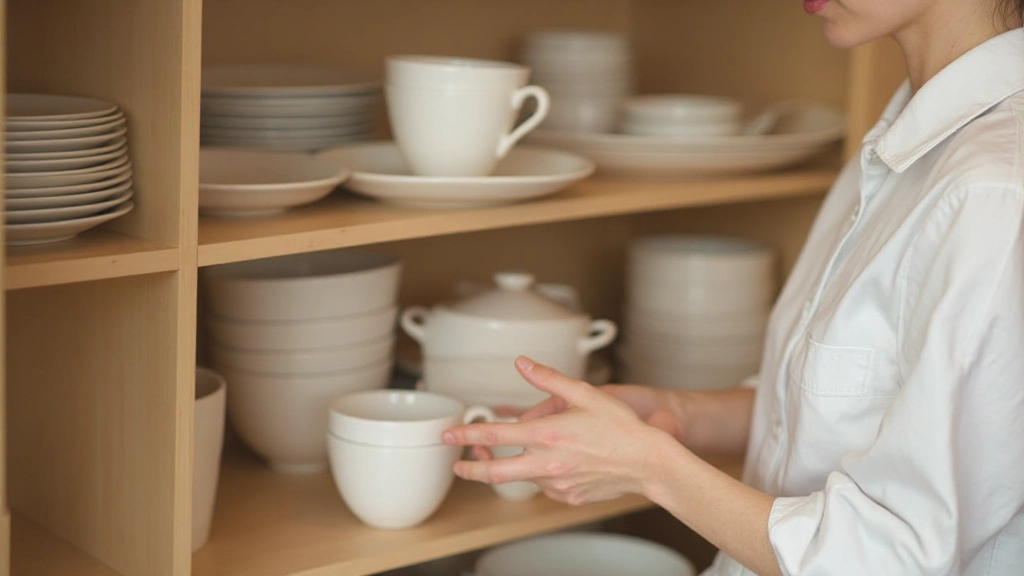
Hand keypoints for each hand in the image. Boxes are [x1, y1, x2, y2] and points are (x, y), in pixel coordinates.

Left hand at [442, 356, 681, 505]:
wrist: (649, 462)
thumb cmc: (621, 427)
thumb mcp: (585, 393)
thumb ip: (548, 378)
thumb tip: (523, 363)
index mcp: (547, 434)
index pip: (494, 436)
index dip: (467, 435)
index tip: (451, 435)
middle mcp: (547, 462)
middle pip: (495, 473)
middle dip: (471, 469)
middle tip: (458, 465)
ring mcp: (557, 484)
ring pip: (522, 478)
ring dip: (510, 469)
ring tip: (505, 458)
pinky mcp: (568, 497)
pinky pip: (545, 487)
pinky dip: (541, 476)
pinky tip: (550, 465)